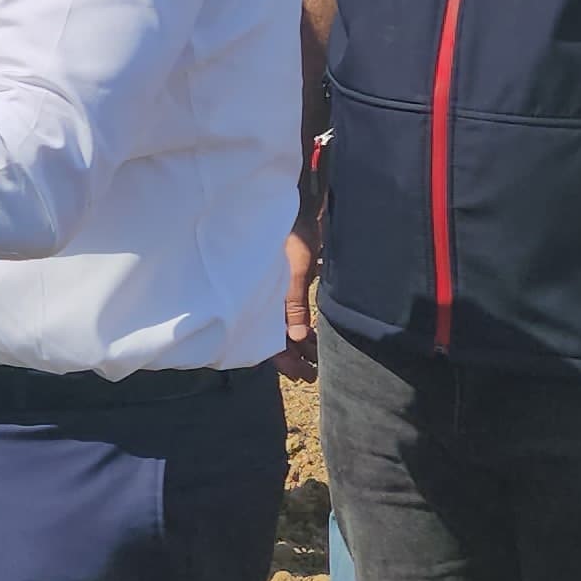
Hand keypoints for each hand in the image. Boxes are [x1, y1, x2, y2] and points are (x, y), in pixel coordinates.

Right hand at [273, 227, 320, 379]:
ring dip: (301, 344)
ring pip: (286, 327)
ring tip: (317, 359)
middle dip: (294, 357)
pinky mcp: (290, 284)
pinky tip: (313, 336)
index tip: (302, 375)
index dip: (285, 360)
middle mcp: (268, 298)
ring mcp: (279, 291)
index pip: (268, 339)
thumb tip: (297, 338)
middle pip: (277, 337)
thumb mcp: (296, 269)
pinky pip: (293, 313)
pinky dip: (303, 327)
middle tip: (312, 375)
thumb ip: (294, 303)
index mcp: (263, 297)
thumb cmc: (294, 233)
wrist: (298, 205)